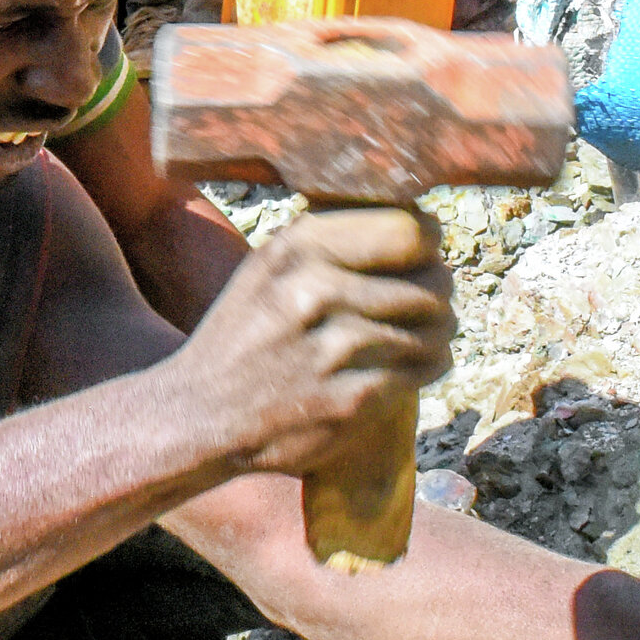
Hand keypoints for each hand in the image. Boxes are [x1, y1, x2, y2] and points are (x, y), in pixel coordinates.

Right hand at [177, 206, 455, 484]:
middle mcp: (317, 291)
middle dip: (439, 293)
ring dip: (437, 333)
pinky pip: (423, 370)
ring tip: (423, 335)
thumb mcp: (266, 269)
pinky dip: (427, 366)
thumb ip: (328, 242)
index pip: (408, 229)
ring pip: (434, 328)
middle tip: (431, 302)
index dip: (428, 243)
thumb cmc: (242, 336)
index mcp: (298, 248)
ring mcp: (336, 348)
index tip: (424, 255)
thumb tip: (414, 225)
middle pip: (430, 281)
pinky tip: (412, 365)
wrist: (201, 414)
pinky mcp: (353, 399)